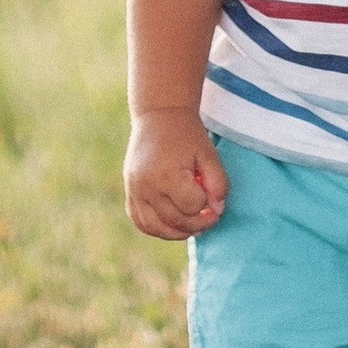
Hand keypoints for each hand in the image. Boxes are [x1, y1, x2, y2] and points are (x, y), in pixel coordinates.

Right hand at [125, 108, 228, 241]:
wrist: (159, 115)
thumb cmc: (187, 134)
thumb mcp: (209, 155)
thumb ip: (218, 184)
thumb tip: (216, 210)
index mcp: (167, 175)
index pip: (193, 207)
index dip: (208, 205)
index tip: (212, 195)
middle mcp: (147, 186)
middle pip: (176, 221)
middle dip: (198, 222)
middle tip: (210, 215)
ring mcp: (134, 190)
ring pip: (156, 228)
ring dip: (177, 232)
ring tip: (192, 225)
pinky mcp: (129, 192)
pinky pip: (140, 222)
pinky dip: (156, 228)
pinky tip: (171, 223)